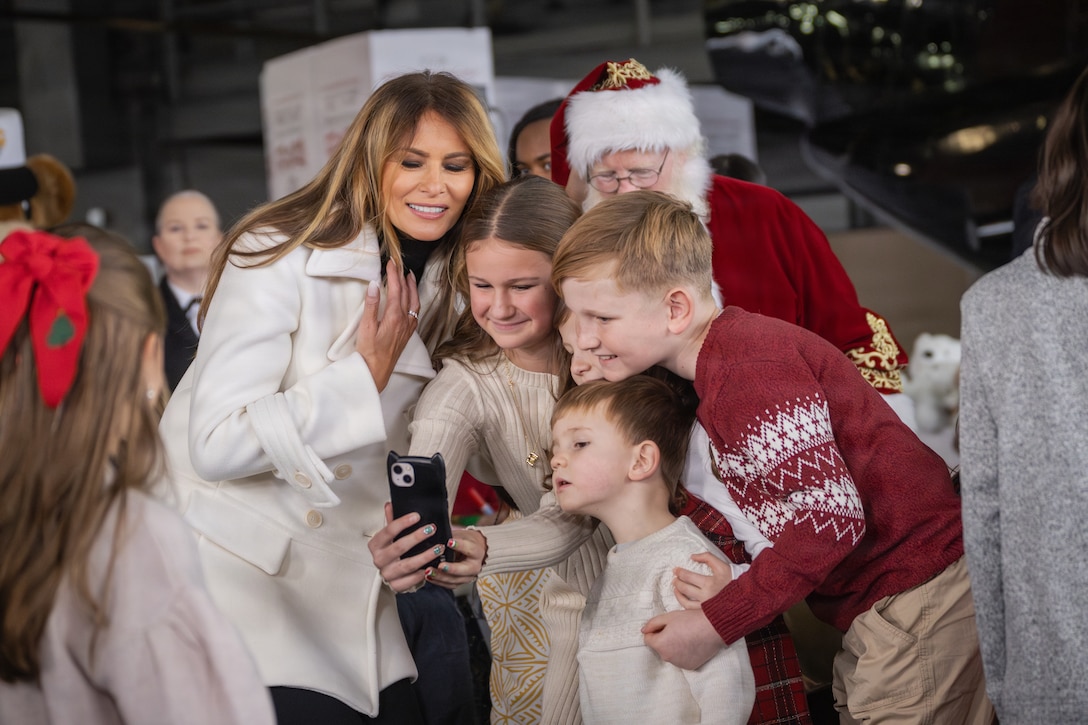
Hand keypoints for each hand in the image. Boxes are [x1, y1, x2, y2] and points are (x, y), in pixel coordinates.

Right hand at [356, 260, 420, 391]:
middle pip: (407, 293)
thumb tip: (376, 284)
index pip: (396, 289)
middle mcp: (405, 320)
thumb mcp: (365, 327)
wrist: (376, 371)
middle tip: (399, 264)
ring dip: (413, 287)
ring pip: (415, 302)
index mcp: (394, 317)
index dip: (394, 274)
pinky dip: (414, 300)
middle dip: (403, 277)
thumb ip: (372, 305)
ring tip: (410, 276)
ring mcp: (408, 327)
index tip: (391, 262)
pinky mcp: (407, 334)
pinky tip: (411, 299)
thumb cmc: (368, 351)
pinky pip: (415, 312)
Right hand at [368, 502, 442, 592]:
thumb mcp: (392, 535)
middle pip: (399, 547)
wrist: (393, 572)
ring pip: (407, 565)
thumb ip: (392, 520)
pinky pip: (410, 580)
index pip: (388, 531)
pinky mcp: (396, 585)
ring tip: (438, 548)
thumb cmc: (394, 551)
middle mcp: (379, 559)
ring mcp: (387, 574)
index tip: (417, 516)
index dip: (402, 523)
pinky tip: (432, 566)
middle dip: (417, 537)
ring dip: (425, 556)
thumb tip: (390, 505)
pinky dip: (422, 574)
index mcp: (376, 545)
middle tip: (432, 529)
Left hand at [421, 527, 487, 589]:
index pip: (470, 549)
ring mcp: (468, 577)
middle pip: (464, 569)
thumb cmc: (465, 541)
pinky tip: (428, 577)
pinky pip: (448, 585)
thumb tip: (437, 537)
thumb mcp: (461, 536)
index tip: (449, 542)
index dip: (460, 545)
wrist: (473, 551)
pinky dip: (438, 582)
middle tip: (440, 565)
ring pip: (455, 580)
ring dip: (440, 577)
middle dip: (451, 568)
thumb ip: (451, 538)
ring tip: (429, 571)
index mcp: (477, 552)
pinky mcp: (460, 583)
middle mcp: (475, 566)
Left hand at [642, 609, 723, 669]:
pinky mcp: (689, 666)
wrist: (713, 628)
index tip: (666, 626)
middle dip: (664, 639)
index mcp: (660, 644)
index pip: (648, 639)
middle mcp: (667, 657)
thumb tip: (644, 631)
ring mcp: (679, 664)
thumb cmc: (690, 620)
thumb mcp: (669, 617)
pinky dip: (683, 653)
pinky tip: (691, 644)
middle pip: (659, 647)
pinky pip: (680, 659)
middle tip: (677, 629)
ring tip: (686, 636)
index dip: (655, 630)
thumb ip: (652, 624)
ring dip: (673, 647)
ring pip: (670, 654)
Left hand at [673, 551, 733, 609]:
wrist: (746, 596)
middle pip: (685, 589)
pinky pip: (691, 612)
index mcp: (709, 583)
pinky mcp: (707, 614)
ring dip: (678, 594)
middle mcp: (706, 596)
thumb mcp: (721, 565)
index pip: (688, 576)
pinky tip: (683, 599)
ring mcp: (706, 607)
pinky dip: (684, 605)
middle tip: (674, 578)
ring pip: (685, 603)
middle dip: (677, 582)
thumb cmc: (733, 579)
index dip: (679, 572)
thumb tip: (692, 557)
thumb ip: (707, 557)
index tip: (676, 570)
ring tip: (675, 589)